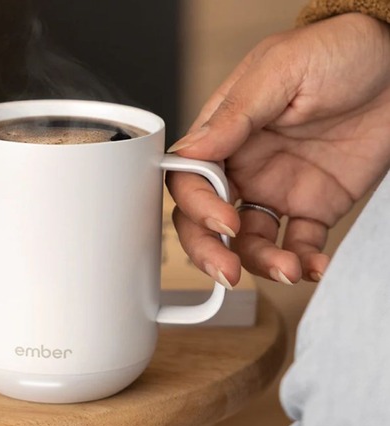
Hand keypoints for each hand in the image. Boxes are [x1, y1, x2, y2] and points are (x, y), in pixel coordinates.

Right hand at [167, 13, 389, 286]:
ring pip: (251, 241)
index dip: (198, 207)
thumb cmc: (338, 51)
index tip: (224, 221)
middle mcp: (244, 166)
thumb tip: (188, 152)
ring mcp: (277, 188)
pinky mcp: (315, 205)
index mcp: (225, 133)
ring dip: (261, 263)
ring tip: (289, 269)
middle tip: (228, 272)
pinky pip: (302, 243)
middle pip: (208, 220)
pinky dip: (305, 262)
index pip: (190, 180)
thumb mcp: (280, 71)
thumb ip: (234, 115)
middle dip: (211, 251)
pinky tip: (314, 265)